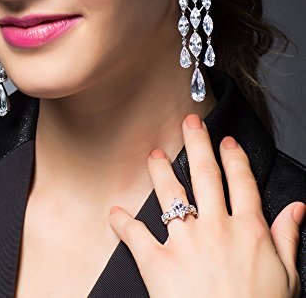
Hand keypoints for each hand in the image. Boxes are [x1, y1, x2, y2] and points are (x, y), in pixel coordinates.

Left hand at [108, 114, 304, 297]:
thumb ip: (287, 238)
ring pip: (171, 194)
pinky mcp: (159, 263)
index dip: (234, 158)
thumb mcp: (288, 279)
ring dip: (160, 171)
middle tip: (189, 123)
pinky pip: (136, 236)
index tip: (226, 141)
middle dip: (197, 144)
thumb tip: (297, 209)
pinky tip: (115, 212)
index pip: (241, 183)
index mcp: (248, 232)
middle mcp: (216, 229)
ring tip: (154, 154)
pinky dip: (122, 223)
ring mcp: (185, 243)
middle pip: (206, 175)